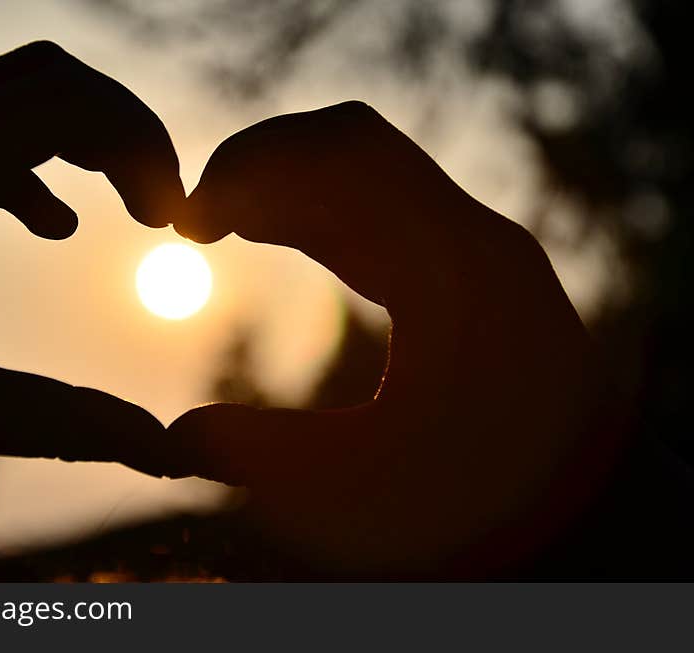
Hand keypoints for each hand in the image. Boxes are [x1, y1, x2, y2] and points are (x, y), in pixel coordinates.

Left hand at [0, 42, 182, 473]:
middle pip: (48, 81)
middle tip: (164, 208)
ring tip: (133, 209)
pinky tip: (53, 227)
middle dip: (124, 135)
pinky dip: (34, 165)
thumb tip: (170, 454)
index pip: (65, 98)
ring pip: (12, 98)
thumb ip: (67, 427)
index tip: (175, 218)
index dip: (141, 145)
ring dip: (84, 144)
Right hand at [165, 102, 629, 577]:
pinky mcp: (461, 265)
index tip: (187, 217)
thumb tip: (173, 440)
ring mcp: (469, 246)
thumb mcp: (368, 489)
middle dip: (262, 165)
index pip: (343, 158)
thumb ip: (265, 457)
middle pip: (352, 145)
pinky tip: (267, 232)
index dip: (252, 167)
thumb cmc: (486, 503)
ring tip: (218, 224)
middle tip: (195, 217)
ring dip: (285, 184)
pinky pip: (377, 204)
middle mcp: (468, 238)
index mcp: (453, 269)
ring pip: (363, 169)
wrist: (581, 508)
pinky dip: (314, 208)